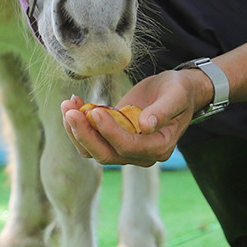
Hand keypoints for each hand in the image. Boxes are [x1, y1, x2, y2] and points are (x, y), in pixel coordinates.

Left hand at [60, 68, 214, 166]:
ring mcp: (125, 149)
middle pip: (106, 155)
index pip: (128, 147)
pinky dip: (78, 125)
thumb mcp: (176, 95)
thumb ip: (163, 110)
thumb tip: (147, 125)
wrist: (176, 91)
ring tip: (68, 106)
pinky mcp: (113, 139)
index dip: (110, 132)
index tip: (95, 112)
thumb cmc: (179, 91)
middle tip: (70, 111)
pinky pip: (91, 140)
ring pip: (93, 150)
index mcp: (159, 147)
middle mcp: (141, 154)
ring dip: (76, 131)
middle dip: (85, 135)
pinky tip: (74, 104)